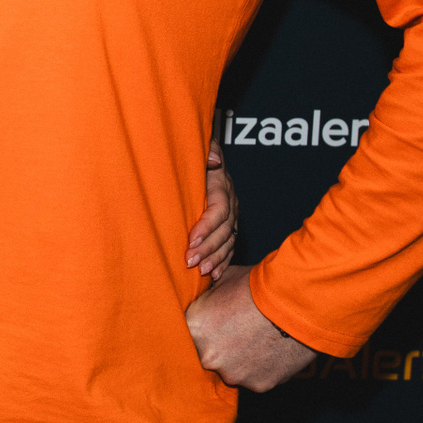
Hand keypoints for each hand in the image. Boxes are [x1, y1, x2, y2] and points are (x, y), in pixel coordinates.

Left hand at [184, 266, 317, 391]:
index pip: (185, 334)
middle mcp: (207, 356)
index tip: (210, 325)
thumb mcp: (223, 281)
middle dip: (218, 346)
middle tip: (235, 332)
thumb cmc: (257, 287)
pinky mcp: (257, 385)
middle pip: (206, 355)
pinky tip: (270, 350)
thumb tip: (201, 299)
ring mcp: (233, 373)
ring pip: (230, 369)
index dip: (200, 329)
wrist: (296, 303)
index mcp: (194, 328)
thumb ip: (207, 297)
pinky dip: (260, 367)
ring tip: (257, 339)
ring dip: (240, 359)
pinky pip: (253, 377)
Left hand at [186, 136, 237, 279]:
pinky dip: (222, 261)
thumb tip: (213, 160)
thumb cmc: (194, 156)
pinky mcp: (229, 226)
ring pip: (228, 241)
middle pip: (224, 230)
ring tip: (202, 271)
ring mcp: (232, 216)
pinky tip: (213, 274)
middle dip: (208, 248)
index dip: (206, 226)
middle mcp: (231, 203)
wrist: (203, 161)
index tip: (191, 240)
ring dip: (216, 258)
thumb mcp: (198, 148)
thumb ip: (206, 151)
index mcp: (222, 186)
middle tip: (190, 261)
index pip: (219, 210)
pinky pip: (230, 247)